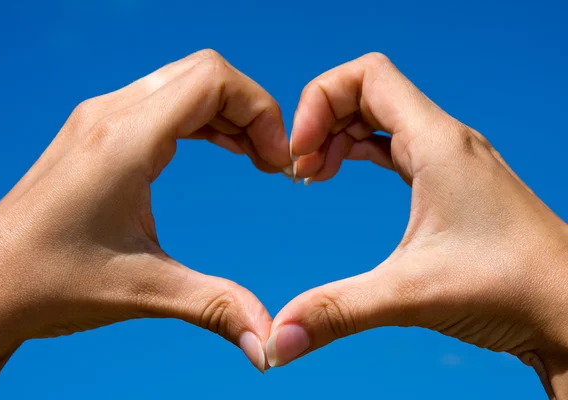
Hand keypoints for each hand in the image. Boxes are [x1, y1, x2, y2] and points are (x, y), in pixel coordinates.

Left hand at [0, 49, 290, 396]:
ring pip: (184, 83)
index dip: (261, 111)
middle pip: (204, 74)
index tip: (277, 163)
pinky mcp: (95, 132)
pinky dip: (201, 119)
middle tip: (270, 162)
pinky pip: (163, 101)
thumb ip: (216, 306)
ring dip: (227, 113)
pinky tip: (219, 148)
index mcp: (124, 139)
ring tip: (254, 157)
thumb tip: (269, 344)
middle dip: (251, 111)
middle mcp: (110, 115)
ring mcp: (99, 119)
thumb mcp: (144, 291)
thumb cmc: (50, 283)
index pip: (213, 80)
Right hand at [268, 53, 567, 397]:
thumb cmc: (514, 288)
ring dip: (340, 136)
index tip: (300, 153)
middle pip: (367, 92)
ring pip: (381, 117)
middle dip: (322, 121)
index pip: (366, 75)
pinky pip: (395, 144)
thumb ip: (338, 310)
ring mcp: (450, 159)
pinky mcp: (451, 182)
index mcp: (437, 143)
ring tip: (316, 176)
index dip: (319, 101)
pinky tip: (345, 175)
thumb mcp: (411, 294)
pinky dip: (361, 151)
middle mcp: (445, 140)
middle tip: (300, 172)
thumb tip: (280, 338)